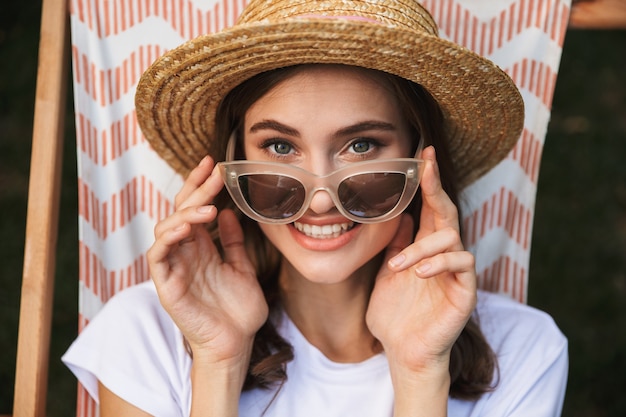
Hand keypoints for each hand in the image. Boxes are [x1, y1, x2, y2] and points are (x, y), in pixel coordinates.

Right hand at [146, 156, 267, 364]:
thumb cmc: (238, 311)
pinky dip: (168, 238)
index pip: (195, 208)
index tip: (216, 165)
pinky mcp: (166, 285)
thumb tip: (229, 212)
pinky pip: (158, 256)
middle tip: (214, 171)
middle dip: (196, 189)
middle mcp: (185, 253)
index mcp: (201, 247)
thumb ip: (232, 241)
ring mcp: (174, 267)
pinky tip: (184, 227)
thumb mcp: (242, 267)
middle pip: (180, 211)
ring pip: (166, 229)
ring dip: (184, 213)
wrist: (236, 344)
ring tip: (207, 207)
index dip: (202, 186)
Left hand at [366, 146, 476, 373]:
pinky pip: (462, 265)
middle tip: (426, 166)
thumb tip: (401, 214)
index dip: (428, 182)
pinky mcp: (465, 290)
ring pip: (452, 238)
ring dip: (422, 248)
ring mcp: (456, 272)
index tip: (422, 155)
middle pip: (447, 212)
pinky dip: (440, 263)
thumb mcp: (386, 274)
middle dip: (436, 187)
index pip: (430, 208)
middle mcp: (443, 255)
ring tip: (398, 267)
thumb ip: (395, 245)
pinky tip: (419, 274)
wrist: (402, 351)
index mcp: (425, 248)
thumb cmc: (394, 315)